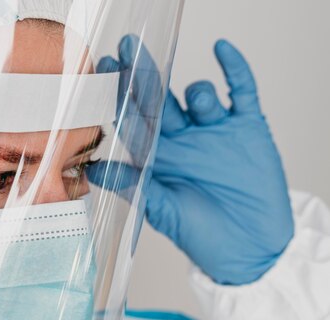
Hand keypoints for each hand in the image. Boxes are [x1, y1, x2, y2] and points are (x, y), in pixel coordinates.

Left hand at [89, 38, 292, 284]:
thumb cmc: (201, 234)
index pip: (133, 119)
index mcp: (157, 156)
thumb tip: (92, 170)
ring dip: (195, 93)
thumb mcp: (162, 211)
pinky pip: (241, 92)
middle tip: (127, 49)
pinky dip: (234, 70)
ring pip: (198, 96)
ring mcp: (213, 131)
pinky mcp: (246, 128)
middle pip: (160, 98)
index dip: (118, 97)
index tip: (101, 71)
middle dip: (143, 74)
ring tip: (197, 103)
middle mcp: (182, 139)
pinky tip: (221, 50)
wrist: (248, 249)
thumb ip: (133, 186)